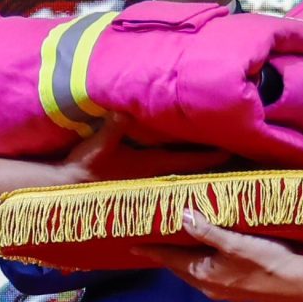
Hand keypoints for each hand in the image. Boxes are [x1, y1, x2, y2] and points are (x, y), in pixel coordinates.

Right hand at [59, 115, 230, 184]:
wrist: (66, 192)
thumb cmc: (84, 167)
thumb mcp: (98, 144)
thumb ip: (114, 127)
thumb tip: (125, 108)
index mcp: (150, 166)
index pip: (188, 161)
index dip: (210, 156)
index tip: (232, 151)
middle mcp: (154, 179)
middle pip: (190, 172)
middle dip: (210, 167)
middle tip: (236, 160)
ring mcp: (147, 188)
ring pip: (180, 181)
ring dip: (198, 177)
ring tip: (220, 171)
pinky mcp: (137, 193)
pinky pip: (165, 189)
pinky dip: (180, 186)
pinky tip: (188, 185)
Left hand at [139, 208, 302, 301]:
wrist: (298, 284)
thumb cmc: (265, 261)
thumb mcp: (234, 243)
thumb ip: (207, 231)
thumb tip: (182, 216)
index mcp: (202, 274)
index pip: (169, 260)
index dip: (152, 251)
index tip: (133, 246)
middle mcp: (208, 286)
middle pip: (180, 269)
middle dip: (166, 256)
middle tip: (153, 241)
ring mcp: (223, 291)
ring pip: (195, 272)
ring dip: (184, 259)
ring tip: (177, 244)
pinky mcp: (237, 289)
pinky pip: (209, 274)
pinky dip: (201, 262)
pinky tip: (207, 254)